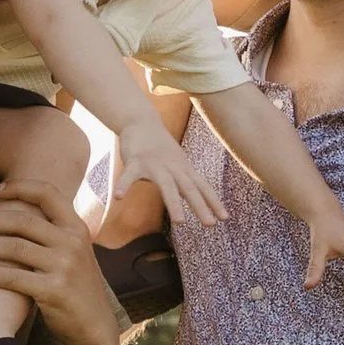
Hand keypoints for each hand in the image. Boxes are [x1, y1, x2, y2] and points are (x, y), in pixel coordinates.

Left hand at [0, 183, 123, 344]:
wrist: (94, 326)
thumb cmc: (77, 287)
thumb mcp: (77, 252)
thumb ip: (57, 231)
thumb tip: (25, 210)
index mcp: (77, 228)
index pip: (47, 194)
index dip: (18, 187)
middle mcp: (72, 243)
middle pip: (23, 221)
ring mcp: (64, 267)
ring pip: (13, 247)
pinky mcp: (52, 291)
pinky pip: (12, 277)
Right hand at [115, 110, 225, 227]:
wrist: (141, 120)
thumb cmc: (160, 146)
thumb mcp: (177, 163)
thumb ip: (186, 180)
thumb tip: (197, 198)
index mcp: (183, 169)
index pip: (202, 186)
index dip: (213, 201)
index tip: (225, 218)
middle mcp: (172, 167)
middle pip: (189, 188)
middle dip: (200, 206)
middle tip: (210, 224)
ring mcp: (154, 164)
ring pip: (166, 185)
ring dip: (174, 203)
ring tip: (180, 222)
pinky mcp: (135, 161)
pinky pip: (129, 175)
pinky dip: (124, 185)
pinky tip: (118, 197)